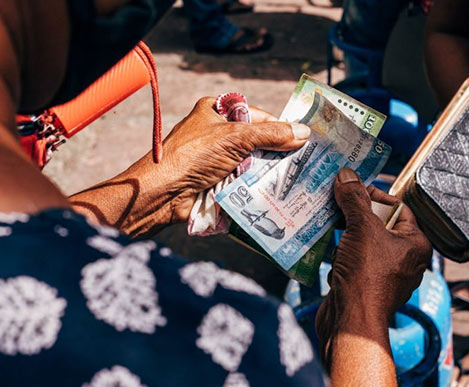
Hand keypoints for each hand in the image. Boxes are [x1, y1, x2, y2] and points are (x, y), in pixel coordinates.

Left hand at [158, 97, 309, 221]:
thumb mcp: (235, 138)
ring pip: (253, 164)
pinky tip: (277, 193)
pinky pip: (244, 182)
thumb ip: (270, 134)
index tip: (302, 139)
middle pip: (257, 142)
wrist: (163, 194)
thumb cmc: (193, 155)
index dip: (279, 127)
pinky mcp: (217, 182)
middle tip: (304, 162)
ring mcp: (217, 159)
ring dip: (268, 173)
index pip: (257, 116)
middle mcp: (216, 134)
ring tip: (296, 180)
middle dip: (276, 153)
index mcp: (216, 111)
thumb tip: (304, 132)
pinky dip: (257, 188)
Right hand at [316, 168, 431, 364]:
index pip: (398, 207)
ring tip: (331, 227)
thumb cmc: (366, 275)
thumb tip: (346, 175)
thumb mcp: (361, 228)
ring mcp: (386, 275)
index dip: (373, 195)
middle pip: (379, 224)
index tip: (350, 189)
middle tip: (336, 204)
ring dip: (346, 236)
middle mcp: (406, 259)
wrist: (351, 323)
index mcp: (416, 243)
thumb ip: (354, 199)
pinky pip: (354, 261)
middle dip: (355, 216)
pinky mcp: (366, 287)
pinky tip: (331, 255)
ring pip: (364, 243)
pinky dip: (342, 256)